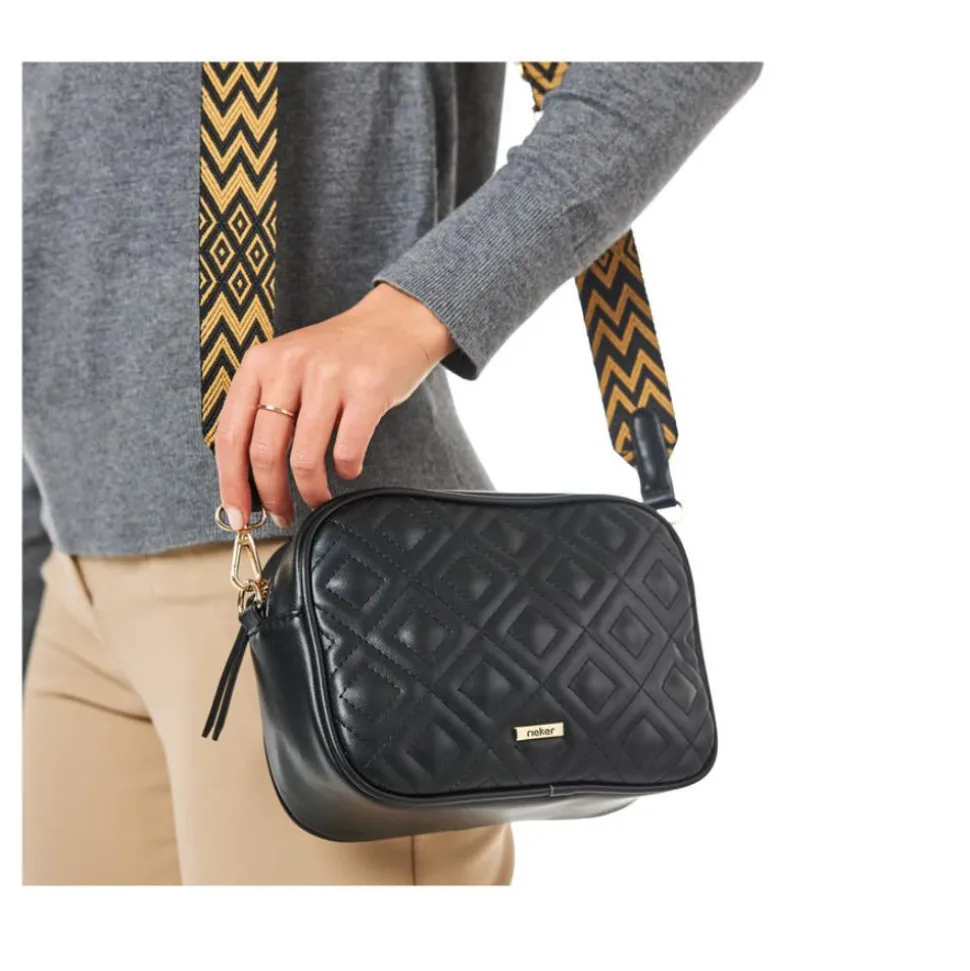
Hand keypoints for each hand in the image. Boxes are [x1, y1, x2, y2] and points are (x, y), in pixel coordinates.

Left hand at [215, 283, 454, 528]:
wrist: (394, 322)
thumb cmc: (339, 355)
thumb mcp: (288, 366)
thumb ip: (265, 407)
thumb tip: (247, 476)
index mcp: (260, 363)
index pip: (230, 434)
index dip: (230, 483)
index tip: (236, 514)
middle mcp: (289, 366)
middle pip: (264, 452)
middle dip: (271, 496)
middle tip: (281, 515)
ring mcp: (329, 376)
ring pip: (304, 458)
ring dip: (311, 491)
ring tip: (318, 498)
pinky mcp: (367, 389)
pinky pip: (347, 450)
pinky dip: (346, 470)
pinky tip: (348, 469)